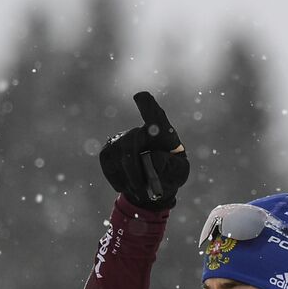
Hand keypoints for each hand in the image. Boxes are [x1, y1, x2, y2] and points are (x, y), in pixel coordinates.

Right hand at [98, 91, 189, 210]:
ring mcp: (122, 139)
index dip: (148, 106)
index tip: (140, 97)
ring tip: (139, 190)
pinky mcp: (108, 150)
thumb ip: (171, 165)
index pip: (156, 116)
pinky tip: (126, 185)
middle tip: (142, 191)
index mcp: (163, 132)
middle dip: (135, 169)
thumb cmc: (170, 174)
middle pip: (132, 141)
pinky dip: (117, 179)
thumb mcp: (179, 173)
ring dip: (129, 178)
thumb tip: (152, 157)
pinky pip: (108, 163)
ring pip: (120, 155)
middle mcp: (140, 131)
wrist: (152, 187)